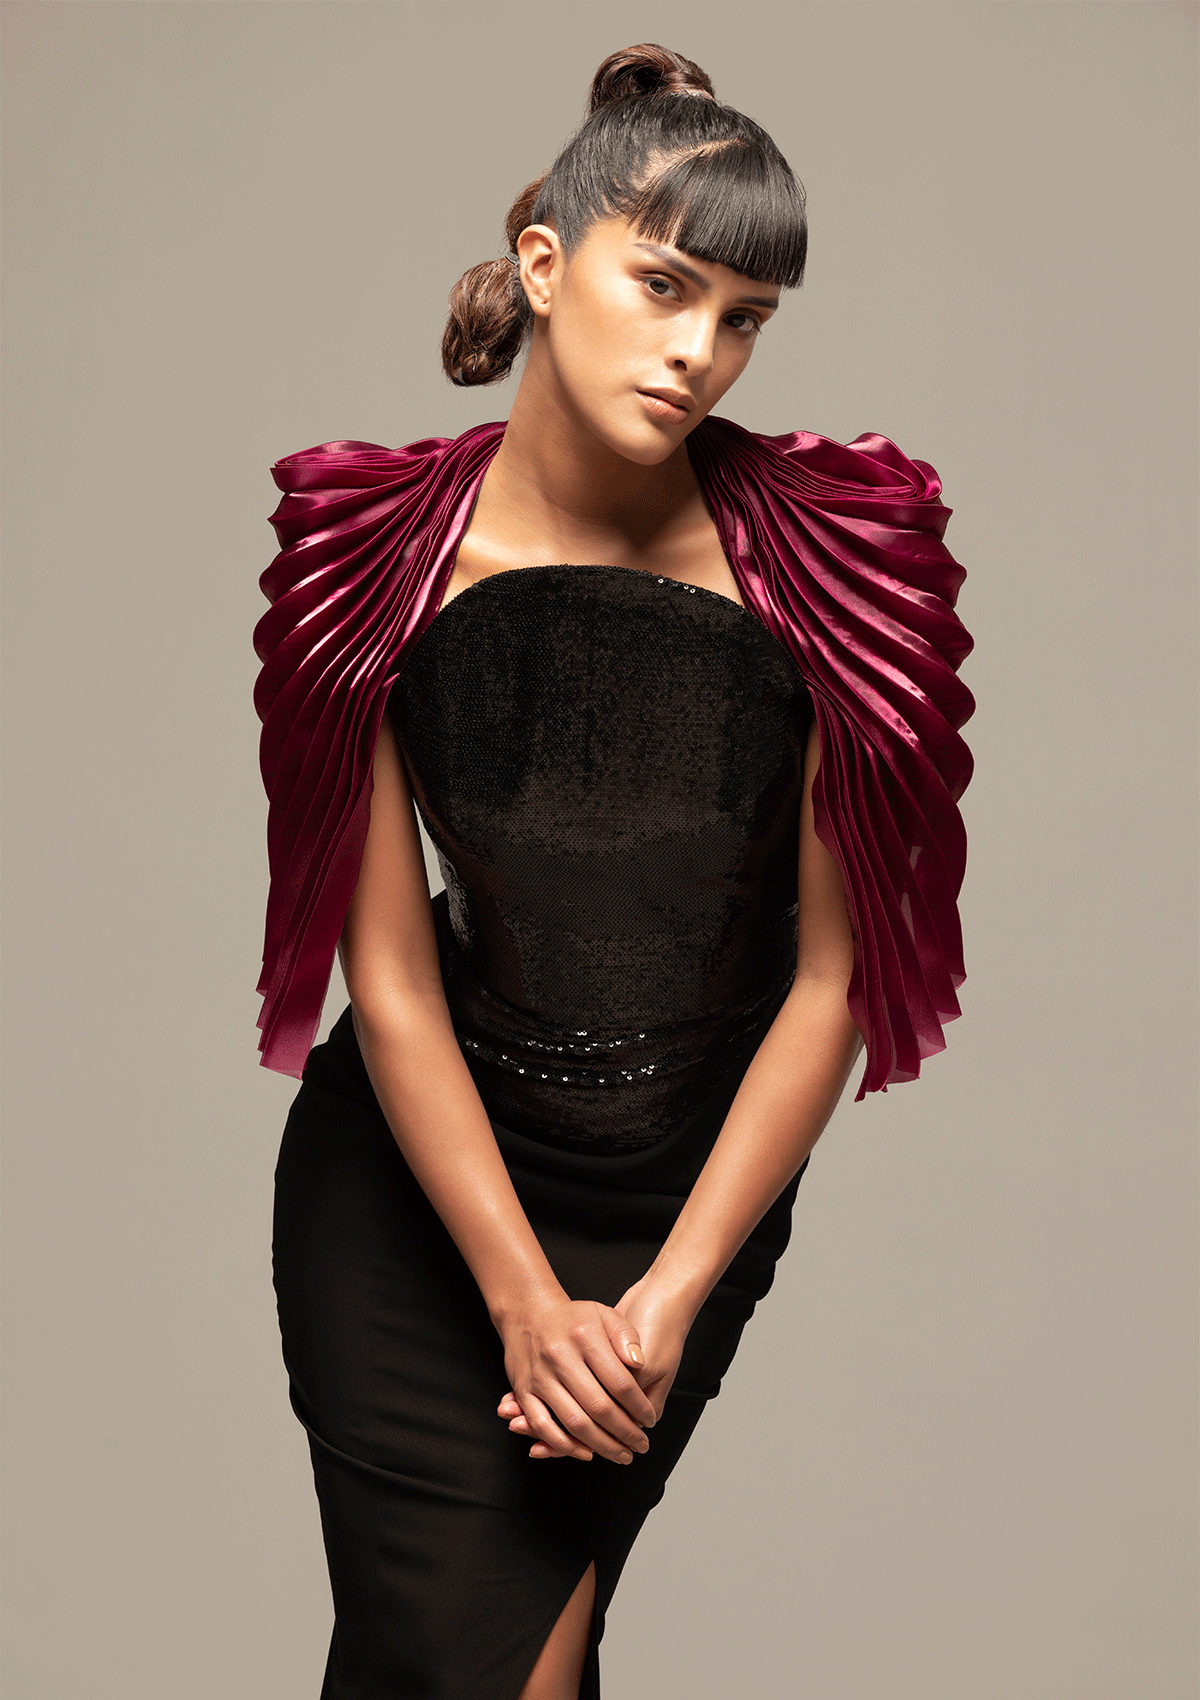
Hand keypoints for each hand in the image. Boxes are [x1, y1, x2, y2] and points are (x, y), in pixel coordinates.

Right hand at [496, 1293, 657, 1464]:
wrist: (528, 1313)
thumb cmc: (572, 1318)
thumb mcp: (604, 1313)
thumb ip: (625, 1336)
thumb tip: (640, 1363)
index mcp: (584, 1337)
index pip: (619, 1382)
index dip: (638, 1406)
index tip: (650, 1419)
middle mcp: (560, 1356)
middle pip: (599, 1407)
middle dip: (624, 1432)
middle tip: (640, 1445)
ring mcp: (540, 1376)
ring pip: (574, 1422)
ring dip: (601, 1445)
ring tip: (621, 1454)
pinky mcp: (523, 1390)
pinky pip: (543, 1426)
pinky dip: (564, 1445)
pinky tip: (585, 1452)